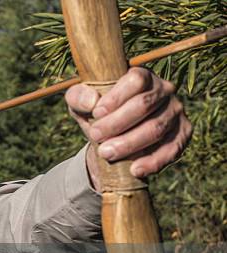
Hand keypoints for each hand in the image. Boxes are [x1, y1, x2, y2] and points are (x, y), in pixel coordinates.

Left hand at [65, 67, 191, 186]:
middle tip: (95, 137)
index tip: (97, 113)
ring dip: (129, 144)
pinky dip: (154, 161)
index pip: (135, 81)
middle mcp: (164, 90)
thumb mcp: (80, 105)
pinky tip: (135, 169)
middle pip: (144, 105)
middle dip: (117, 124)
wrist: (110, 139)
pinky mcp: (182, 134)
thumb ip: (78, 98)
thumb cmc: (96, 115)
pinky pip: (172, 149)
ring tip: (106, 153)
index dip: (116, 97)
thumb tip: (92, 101)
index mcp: (141, 76)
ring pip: (156, 128)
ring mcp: (175, 112)